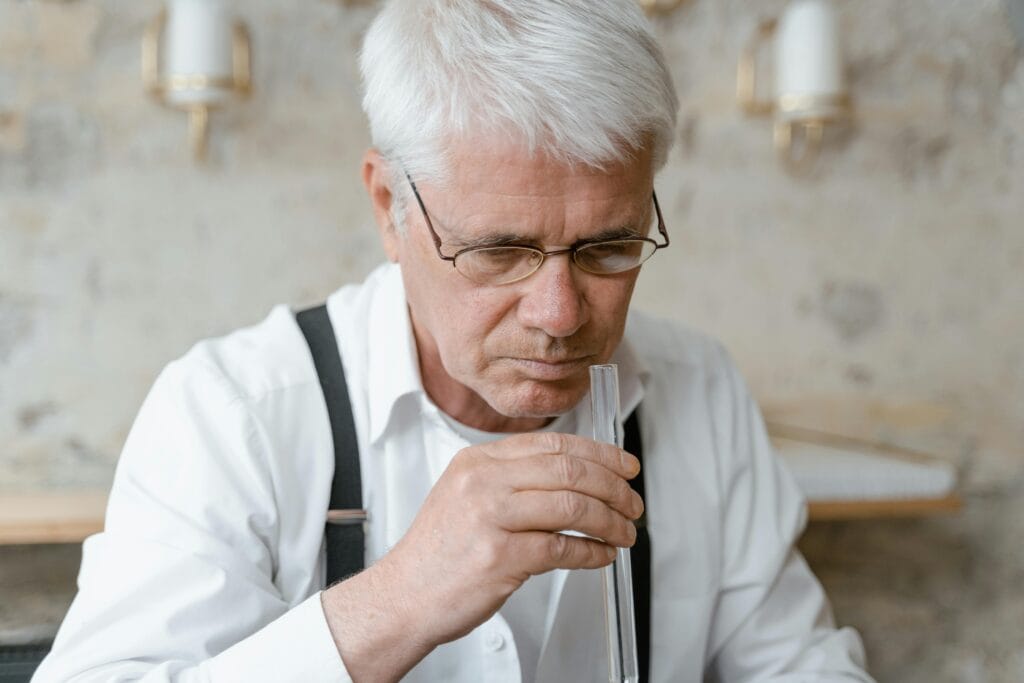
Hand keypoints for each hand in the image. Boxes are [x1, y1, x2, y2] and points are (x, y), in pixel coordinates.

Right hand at [322, 432, 642, 680]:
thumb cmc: (440, 552)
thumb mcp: (466, 495)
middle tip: (633, 503)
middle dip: (613, 487)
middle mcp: (484, 482)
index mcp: (478, 461)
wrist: (404, 595)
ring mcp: (491, 517)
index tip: (625, 466)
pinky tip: (602, 555)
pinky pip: (564, 549)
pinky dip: (593, 552)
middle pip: (570, 471)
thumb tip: (576, 477)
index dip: (600, 454)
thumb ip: (513, 479)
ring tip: (624, 532)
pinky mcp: (500, 557)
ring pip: (574, 507)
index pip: (554, 444)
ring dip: (610, 521)